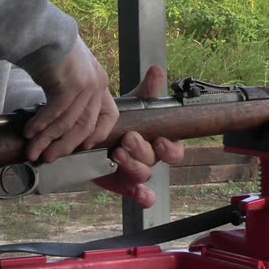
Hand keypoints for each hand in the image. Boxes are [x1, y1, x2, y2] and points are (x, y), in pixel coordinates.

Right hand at [24, 37, 118, 163]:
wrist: (41, 32)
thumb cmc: (50, 52)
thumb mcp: (69, 74)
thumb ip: (71, 95)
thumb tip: (58, 122)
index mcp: (100, 83)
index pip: (110, 116)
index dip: (97, 135)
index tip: (82, 147)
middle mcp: (97, 85)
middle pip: (86, 126)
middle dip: (65, 145)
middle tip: (48, 157)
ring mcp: (86, 85)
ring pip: (68, 123)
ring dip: (48, 139)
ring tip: (32, 149)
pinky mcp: (70, 85)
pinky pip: (55, 113)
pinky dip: (41, 125)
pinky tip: (29, 131)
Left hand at [93, 66, 184, 208]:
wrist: (95, 131)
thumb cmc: (122, 119)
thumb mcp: (133, 104)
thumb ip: (146, 91)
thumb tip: (157, 71)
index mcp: (158, 141)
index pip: (174, 150)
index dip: (170, 148)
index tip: (160, 140)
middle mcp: (149, 158)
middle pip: (153, 161)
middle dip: (141, 152)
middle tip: (128, 139)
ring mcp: (135, 172)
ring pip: (142, 176)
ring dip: (133, 167)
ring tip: (117, 154)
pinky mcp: (121, 183)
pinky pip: (136, 195)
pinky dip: (142, 197)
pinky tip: (143, 197)